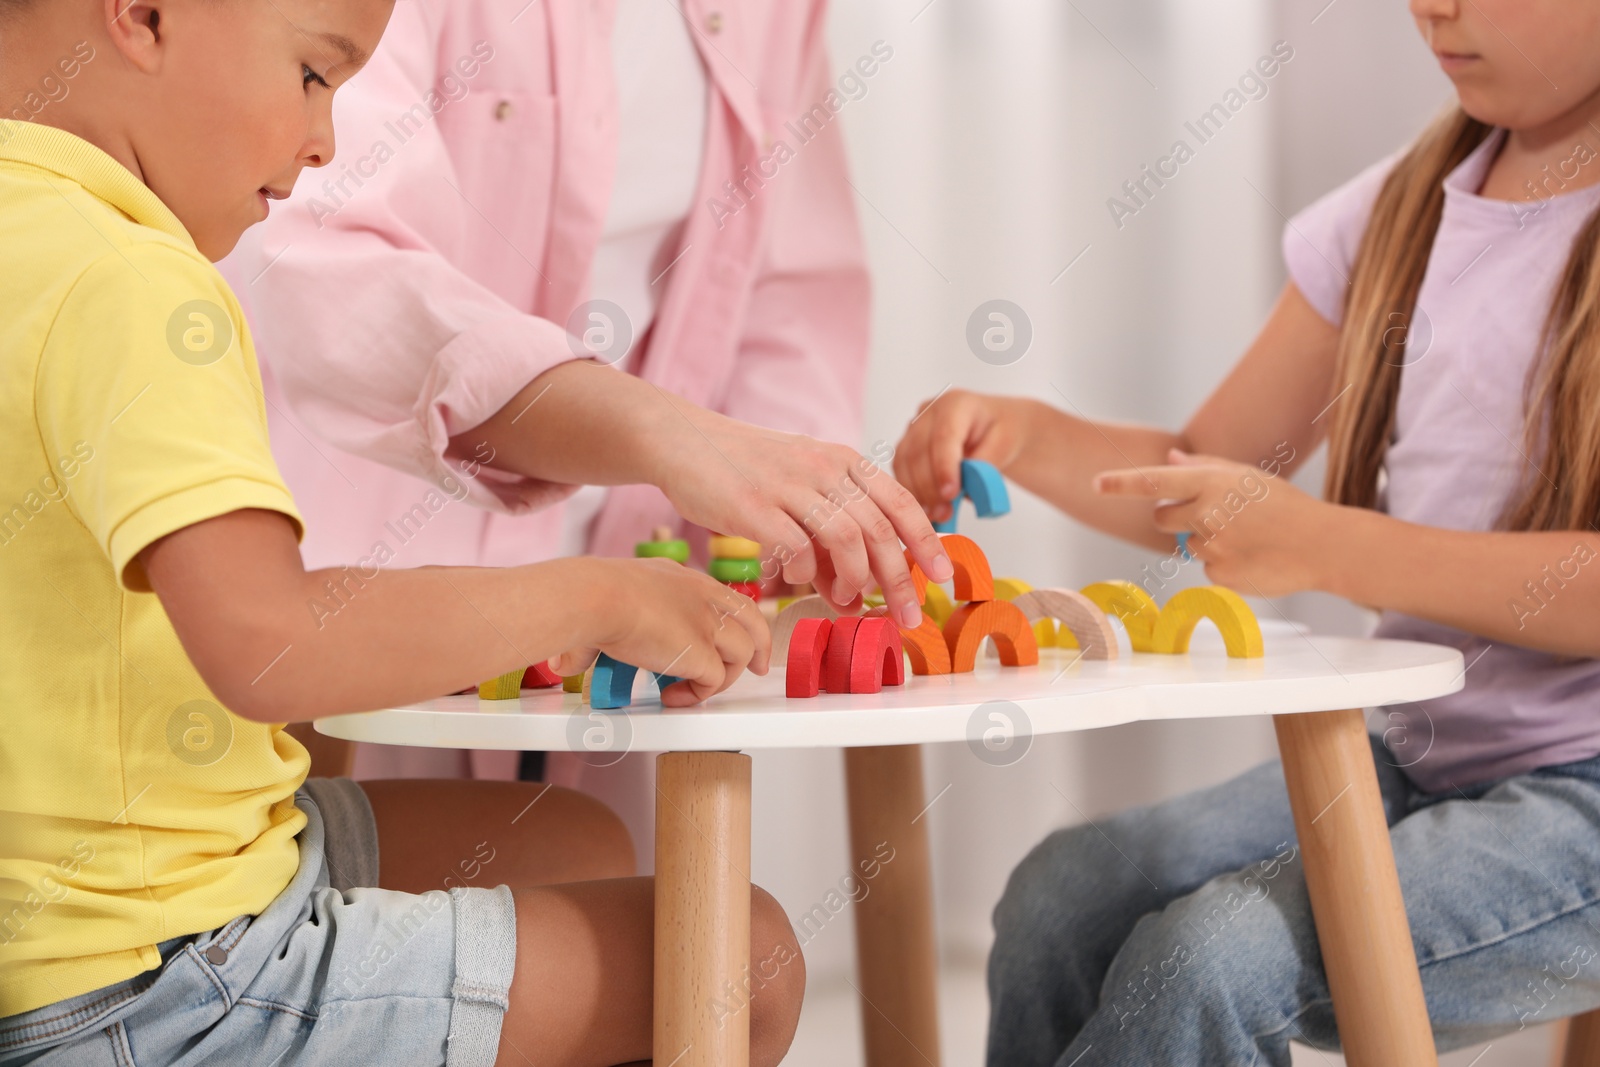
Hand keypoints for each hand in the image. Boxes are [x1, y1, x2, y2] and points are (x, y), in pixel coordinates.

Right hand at [549, 557, 770, 705]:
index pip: (726, 597)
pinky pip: (714, 681)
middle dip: (761, 648)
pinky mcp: (701, 652)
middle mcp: (704, 596)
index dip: (736, 620)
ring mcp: (707, 623)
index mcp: (684, 579)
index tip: (736, 636)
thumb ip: (599, 630)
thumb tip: (564, 663)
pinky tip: (672, 697)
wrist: (598, 596)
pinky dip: (697, 695)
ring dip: (720, 680)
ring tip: (688, 692)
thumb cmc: (591, 595)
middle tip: (759, 669)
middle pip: (753, 621)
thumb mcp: (606, 600)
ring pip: (740, 656)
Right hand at [651, 405, 952, 625]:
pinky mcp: (752, 505)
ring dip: (857, 580)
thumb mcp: (801, 486)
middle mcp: (823, 468)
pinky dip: (808, 573)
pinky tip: (803, 580)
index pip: (900, 501)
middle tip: (907, 615)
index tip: (942, 575)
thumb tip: (856, 593)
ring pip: (846, 539)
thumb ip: (831, 534)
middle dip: (900, 579)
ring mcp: (788, 485)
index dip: (926, 541)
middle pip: (880, 529)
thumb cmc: (745, 469)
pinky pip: (797, 547)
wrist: (684, 440)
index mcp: (842, 460)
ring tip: (849, 600)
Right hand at [892, 390, 1031, 521]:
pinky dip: (911, 491)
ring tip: (935, 515)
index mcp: (956, 404)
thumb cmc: (1002, 431)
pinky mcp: (906, 444)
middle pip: (919, 451)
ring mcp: (913, 427)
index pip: (944, 437)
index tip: (950, 494)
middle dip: (929, 487)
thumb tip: (965, 486)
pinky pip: (901, 470)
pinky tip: (924, 509)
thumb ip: (985, 462)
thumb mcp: (1006, 444)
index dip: (944, 467)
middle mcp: (928, 412)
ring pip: (904, 462)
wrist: (994, 428)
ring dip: (917, 492)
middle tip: (943, 514)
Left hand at [1093, 449, 1330, 596]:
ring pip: (1188, 545)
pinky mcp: (1219, 576)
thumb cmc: (1284, 505)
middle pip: (1162, 519)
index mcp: (1211, 484)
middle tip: (1213, 515)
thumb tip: (1170, 461)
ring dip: (1208, 541)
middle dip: (1176, 517)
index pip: (1153, 483)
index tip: (1096, 484)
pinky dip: (1223, 564)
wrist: (1321, 544)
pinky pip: (1206, 569)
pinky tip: (1251, 557)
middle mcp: (1206, 514)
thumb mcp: (1246, 477)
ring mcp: (1211, 548)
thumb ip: (1204, 469)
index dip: (1120, 484)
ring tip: (1246, 537)